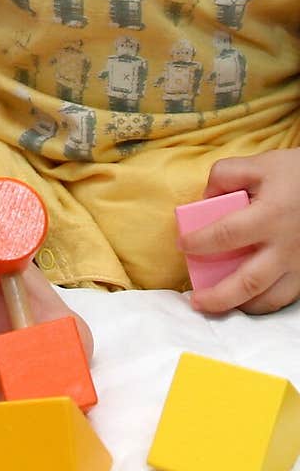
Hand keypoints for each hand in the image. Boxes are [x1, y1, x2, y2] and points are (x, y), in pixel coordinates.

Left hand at [178, 150, 299, 314]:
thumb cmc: (295, 175)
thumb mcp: (259, 164)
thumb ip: (225, 176)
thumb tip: (204, 200)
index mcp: (270, 217)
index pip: (225, 235)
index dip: (199, 241)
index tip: (182, 244)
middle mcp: (285, 247)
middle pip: (248, 282)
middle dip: (217, 297)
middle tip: (195, 300)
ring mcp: (299, 264)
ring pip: (268, 299)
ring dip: (239, 306)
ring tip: (216, 306)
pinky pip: (285, 297)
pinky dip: (262, 304)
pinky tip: (244, 300)